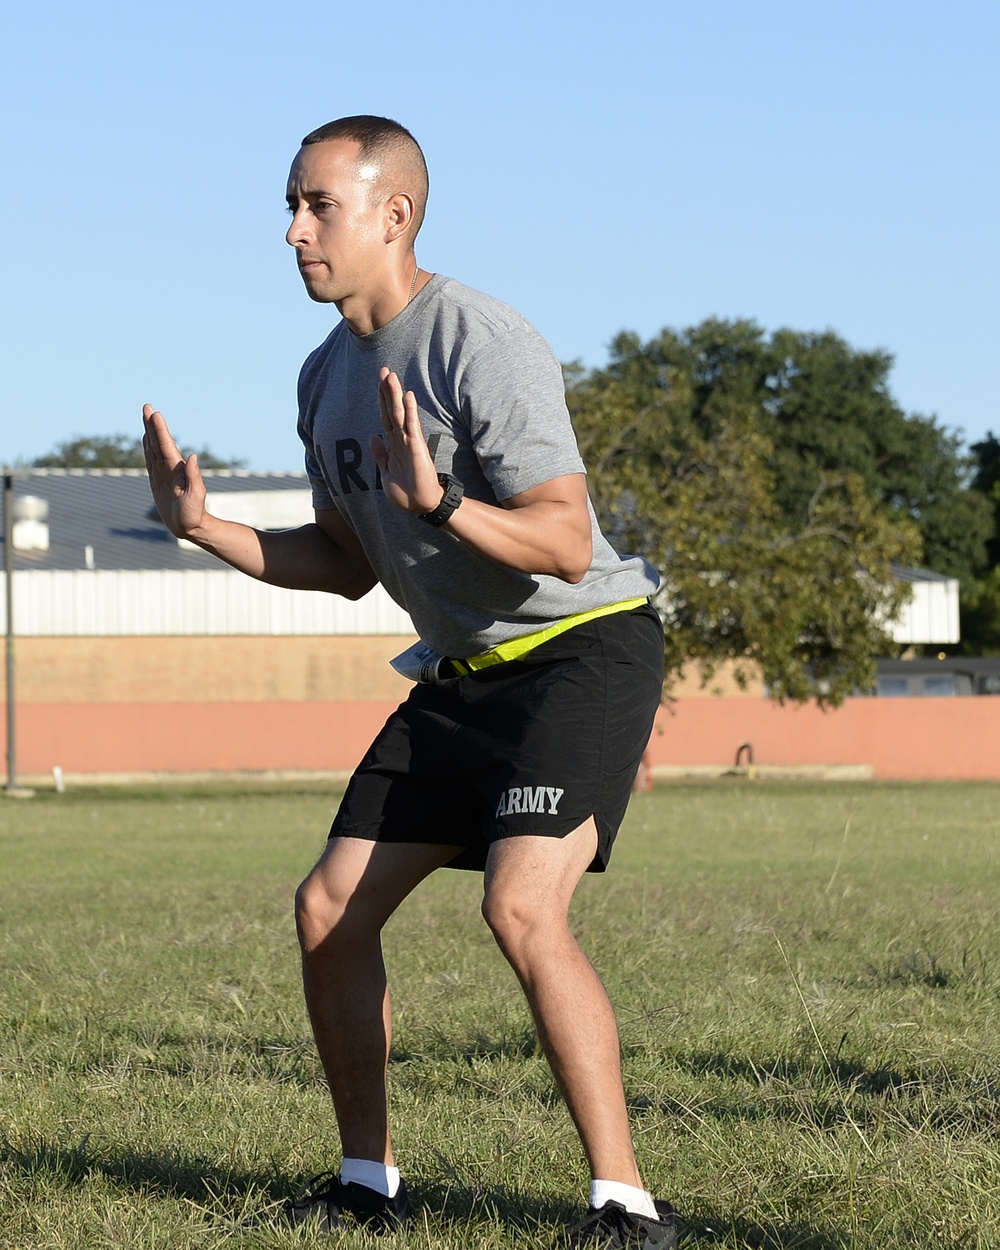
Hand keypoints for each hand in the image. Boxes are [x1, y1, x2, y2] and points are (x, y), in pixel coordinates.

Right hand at [141, 404, 207, 539]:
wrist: (191, 527)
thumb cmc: (194, 514)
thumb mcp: (196, 496)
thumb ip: (194, 477)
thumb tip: (193, 456)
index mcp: (178, 470)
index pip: (166, 446)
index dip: (160, 430)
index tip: (155, 414)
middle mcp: (170, 468)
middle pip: (158, 443)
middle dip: (152, 425)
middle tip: (147, 407)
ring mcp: (164, 474)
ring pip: (154, 449)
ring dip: (149, 433)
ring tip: (146, 417)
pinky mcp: (157, 481)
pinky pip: (150, 461)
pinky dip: (147, 448)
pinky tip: (146, 438)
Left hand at [370, 368, 443, 513]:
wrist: (421, 505)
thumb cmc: (406, 491)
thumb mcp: (386, 472)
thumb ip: (380, 455)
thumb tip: (373, 437)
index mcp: (394, 444)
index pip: (385, 417)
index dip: (381, 399)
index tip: (379, 382)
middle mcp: (401, 439)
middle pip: (391, 410)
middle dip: (387, 391)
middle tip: (384, 370)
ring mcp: (410, 442)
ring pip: (400, 414)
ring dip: (396, 395)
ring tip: (392, 376)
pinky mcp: (417, 448)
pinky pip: (412, 427)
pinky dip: (409, 411)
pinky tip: (408, 395)